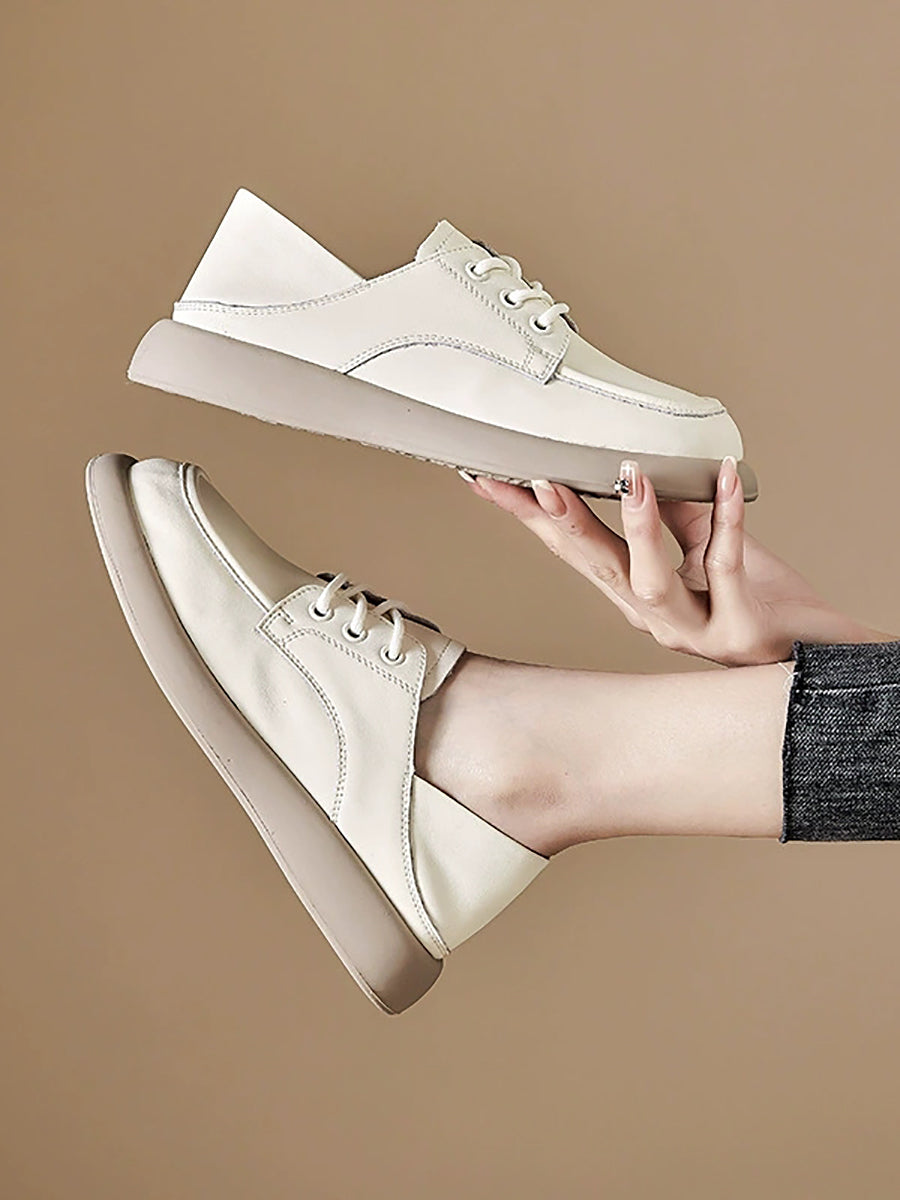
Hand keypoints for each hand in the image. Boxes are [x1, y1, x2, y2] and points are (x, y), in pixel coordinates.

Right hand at [462, 457, 892, 665]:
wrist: (817, 656)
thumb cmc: (765, 602)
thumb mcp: (709, 548)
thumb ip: (679, 515)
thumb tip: (647, 467)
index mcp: (637, 595)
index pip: (572, 550)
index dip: (530, 518)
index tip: (489, 480)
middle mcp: (653, 617)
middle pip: (595, 566)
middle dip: (561, 522)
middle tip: (535, 479)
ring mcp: (693, 630)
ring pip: (650, 581)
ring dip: (636, 529)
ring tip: (630, 477)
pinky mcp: (738, 630)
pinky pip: (726, 566)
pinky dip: (726, 516)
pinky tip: (725, 474)